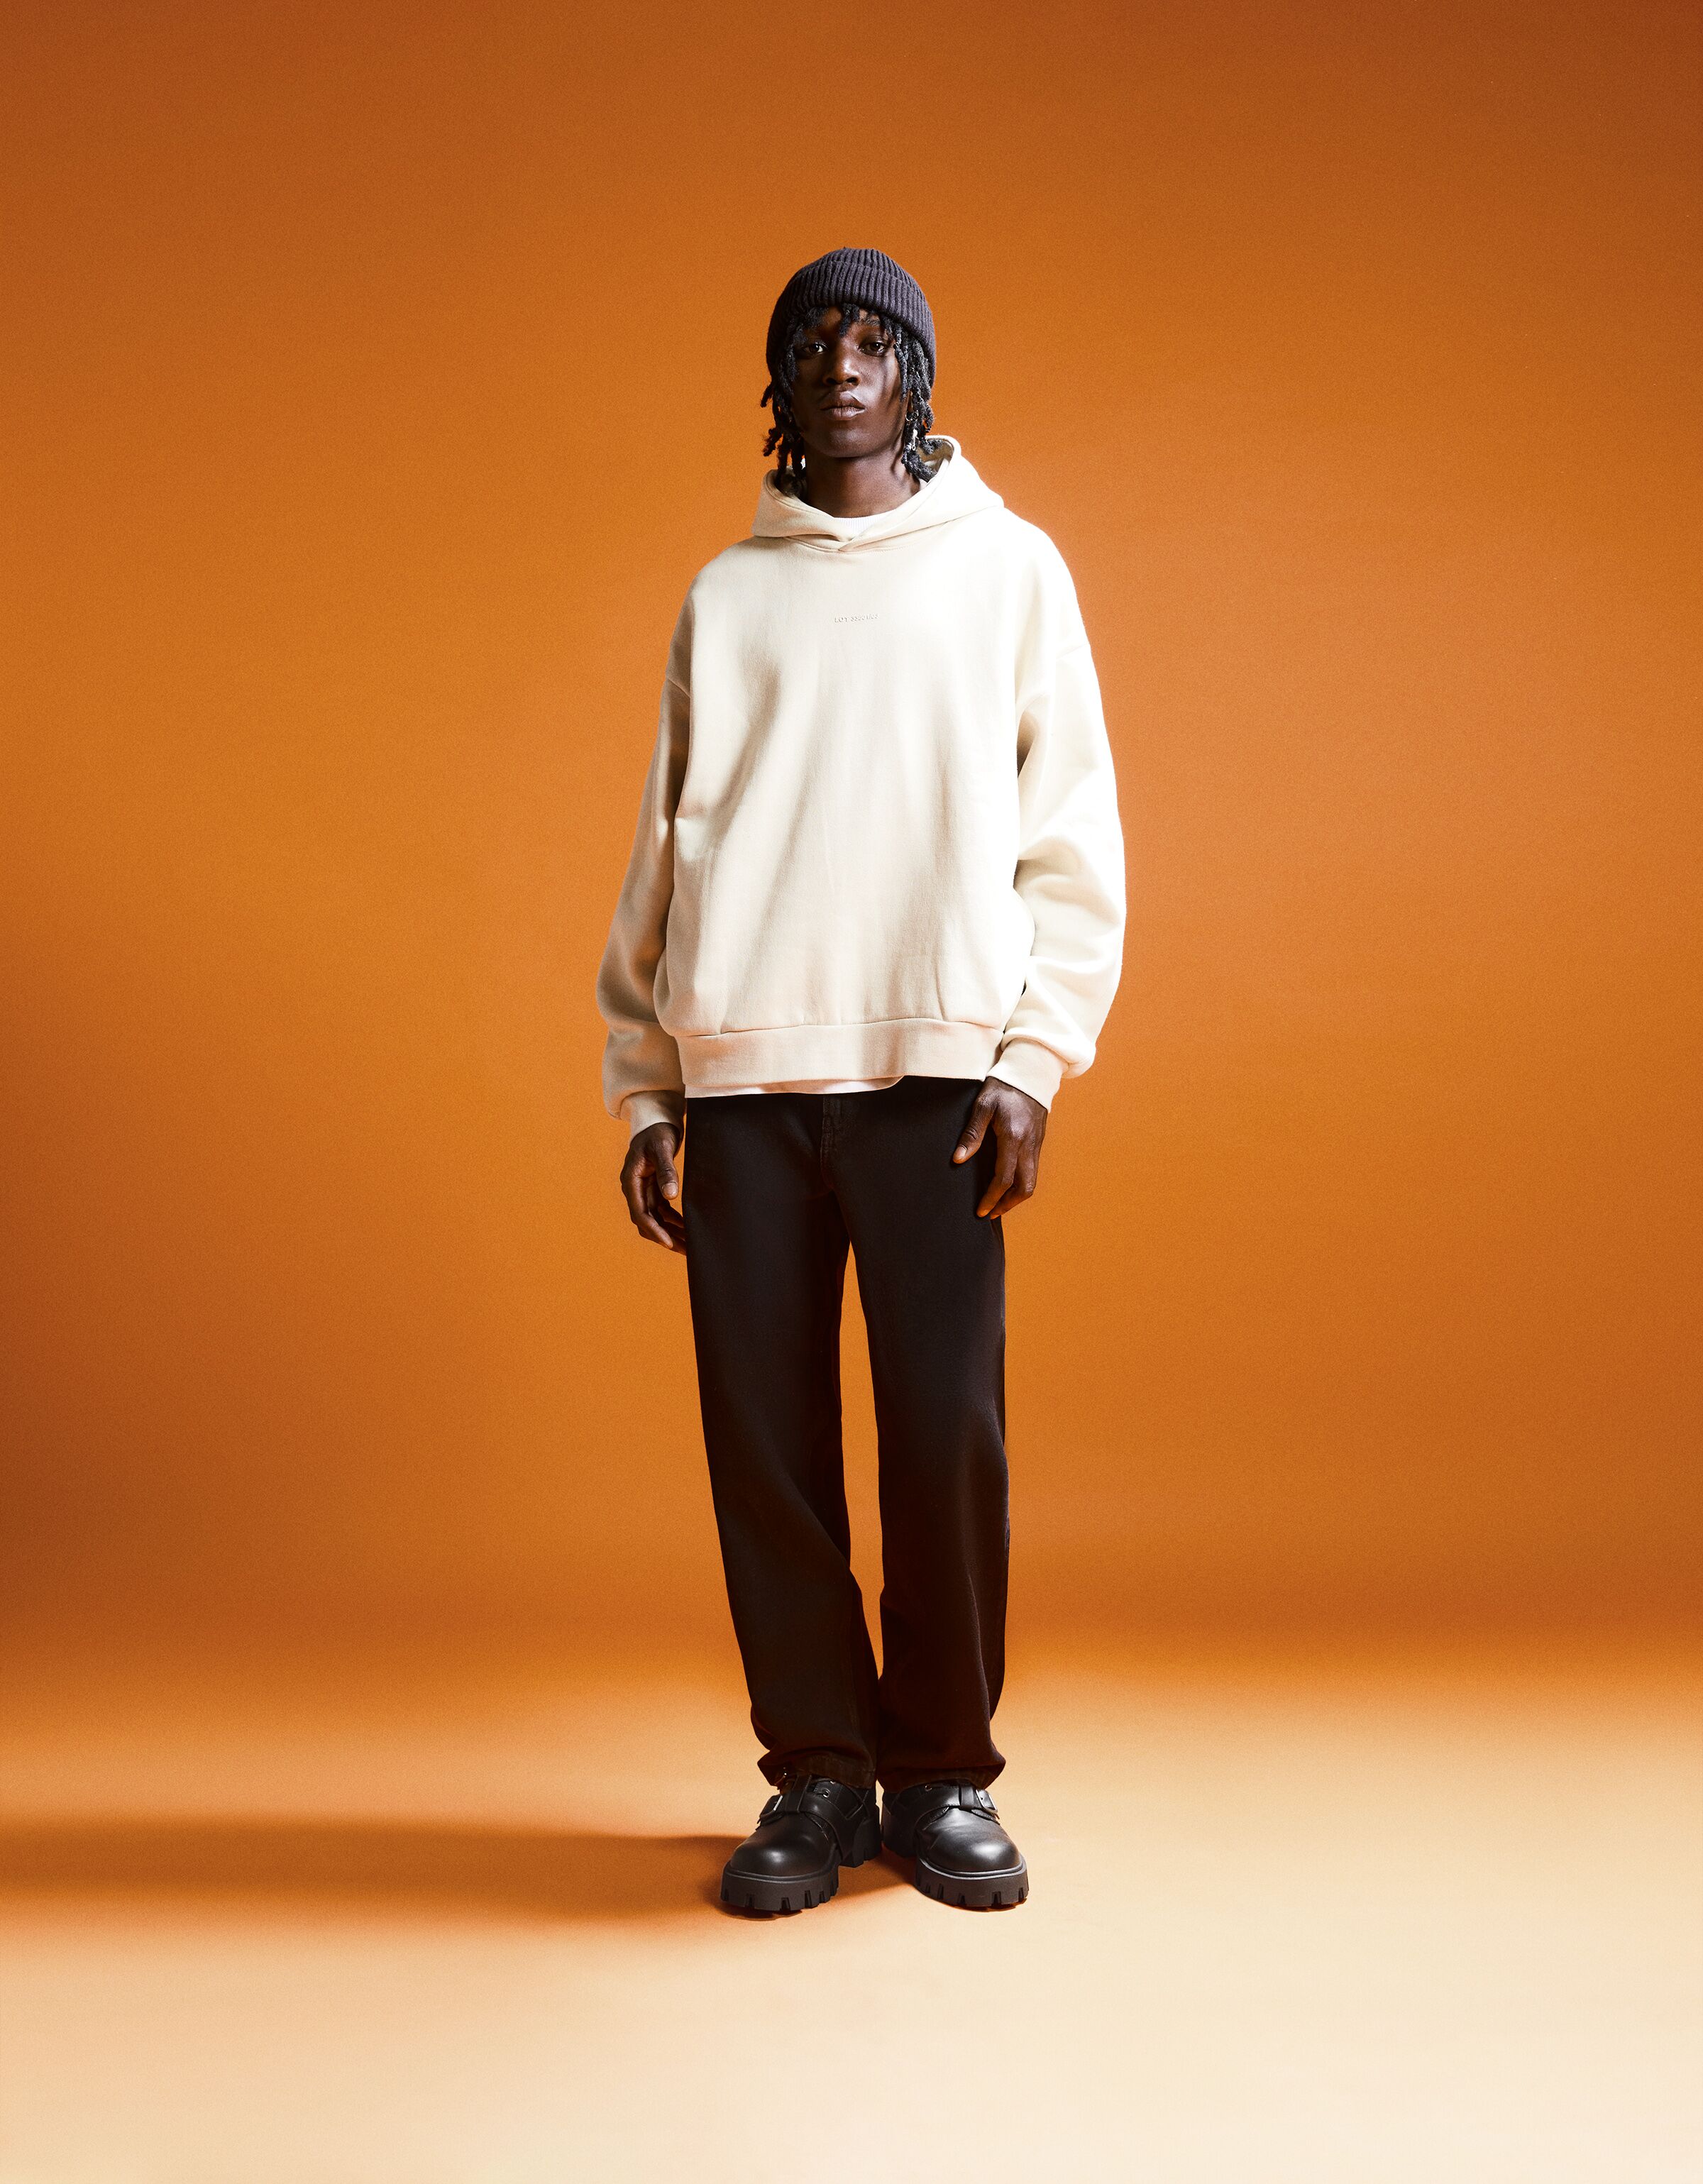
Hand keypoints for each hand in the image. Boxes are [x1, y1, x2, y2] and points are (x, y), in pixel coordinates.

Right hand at [621, 1120, 685, 1252]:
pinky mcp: (653, 1189)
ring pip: (655, 1220)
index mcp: (631, 1181)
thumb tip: (671, 1196)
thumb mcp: (662, 1148)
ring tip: (690, 1245)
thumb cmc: (657, 1132)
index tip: (669, 1243)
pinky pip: (662, 1212)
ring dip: (671, 1232)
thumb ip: (666, 1171)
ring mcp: (643, 1190)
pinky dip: (673, 1221)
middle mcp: (634, 1189)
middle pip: (647, 1222)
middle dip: (665, 1237)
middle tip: (685, 1250)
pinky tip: (687, 1228)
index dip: (654, 1230)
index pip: (640, 1213)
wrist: (656, 1120)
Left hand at [952, 1078, 1047, 1217]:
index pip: (1004, 1178)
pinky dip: (1021, 1184)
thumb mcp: (983, 1105)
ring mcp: (1036, 1144)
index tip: (981, 1210)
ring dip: (1016, 1197)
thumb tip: (958, 1159)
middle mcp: (1029, 1145)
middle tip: (990, 1214)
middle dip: (1007, 1205)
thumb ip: (972, 1134)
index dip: (992, 1198)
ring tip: (999, 1204)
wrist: (1031, 1071)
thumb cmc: (1003, 1086)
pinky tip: (1008, 1185)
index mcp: (1013, 1137)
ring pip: (1032, 1181)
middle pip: (1024, 1187)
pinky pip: (1033, 1170)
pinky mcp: (1038, 1141)